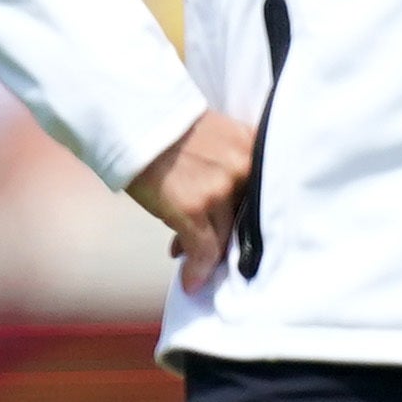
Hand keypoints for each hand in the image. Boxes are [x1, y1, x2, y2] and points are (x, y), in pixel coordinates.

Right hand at [127, 110, 256, 291]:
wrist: (138, 122)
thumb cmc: (174, 130)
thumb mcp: (220, 139)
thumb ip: (231, 171)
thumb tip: (223, 215)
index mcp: (255, 147)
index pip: (263, 194)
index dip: (251, 219)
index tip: (244, 235)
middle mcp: (244, 168)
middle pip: (244, 217)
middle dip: (227, 235)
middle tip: (211, 244)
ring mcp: (220, 189)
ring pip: (224, 237)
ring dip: (206, 252)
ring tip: (186, 252)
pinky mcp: (194, 208)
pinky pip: (203, 249)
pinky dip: (197, 268)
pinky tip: (190, 280)